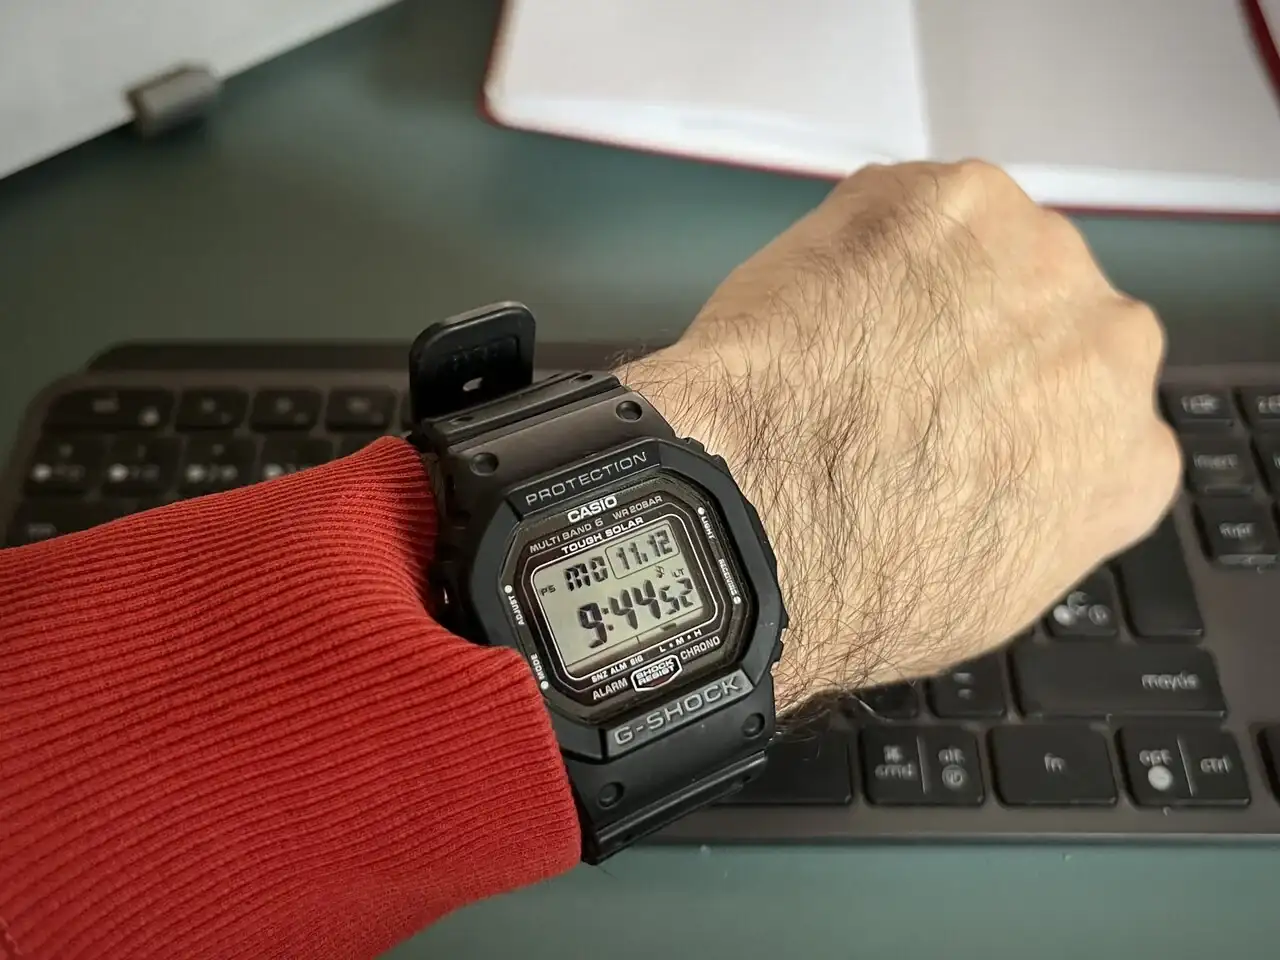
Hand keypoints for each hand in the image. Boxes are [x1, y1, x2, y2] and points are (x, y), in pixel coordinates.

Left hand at [622, 161, 1180, 707]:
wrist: (769, 522)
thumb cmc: (858, 579)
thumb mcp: (988, 591)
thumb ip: (1029, 508)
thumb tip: (993, 474)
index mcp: (1126, 455)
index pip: (1085, 404)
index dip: (1010, 400)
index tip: (959, 406)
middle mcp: (1108, 346)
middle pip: (1045, 311)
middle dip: (978, 331)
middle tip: (890, 372)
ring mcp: (1037, 260)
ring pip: (980, 248)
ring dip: (921, 278)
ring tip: (840, 342)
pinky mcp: (955, 200)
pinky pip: (905, 206)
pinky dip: (859, 241)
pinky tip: (814, 303)